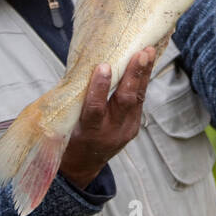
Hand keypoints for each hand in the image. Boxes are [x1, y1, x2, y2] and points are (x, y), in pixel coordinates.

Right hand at [58, 46, 156, 190]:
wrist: (83, 164)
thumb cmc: (70, 135)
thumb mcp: (66, 122)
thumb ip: (75, 99)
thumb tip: (84, 66)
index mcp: (89, 132)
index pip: (95, 109)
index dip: (99, 88)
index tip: (103, 67)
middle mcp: (111, 132)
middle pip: (124, 102)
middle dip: (133, 76)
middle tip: (140, 54)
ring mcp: (126, 130)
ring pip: (137, 99)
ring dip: (143, 74)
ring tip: (148, 52)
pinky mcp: (134, 126)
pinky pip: (139, 100)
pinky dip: (143, 80)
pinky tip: (147, 63)